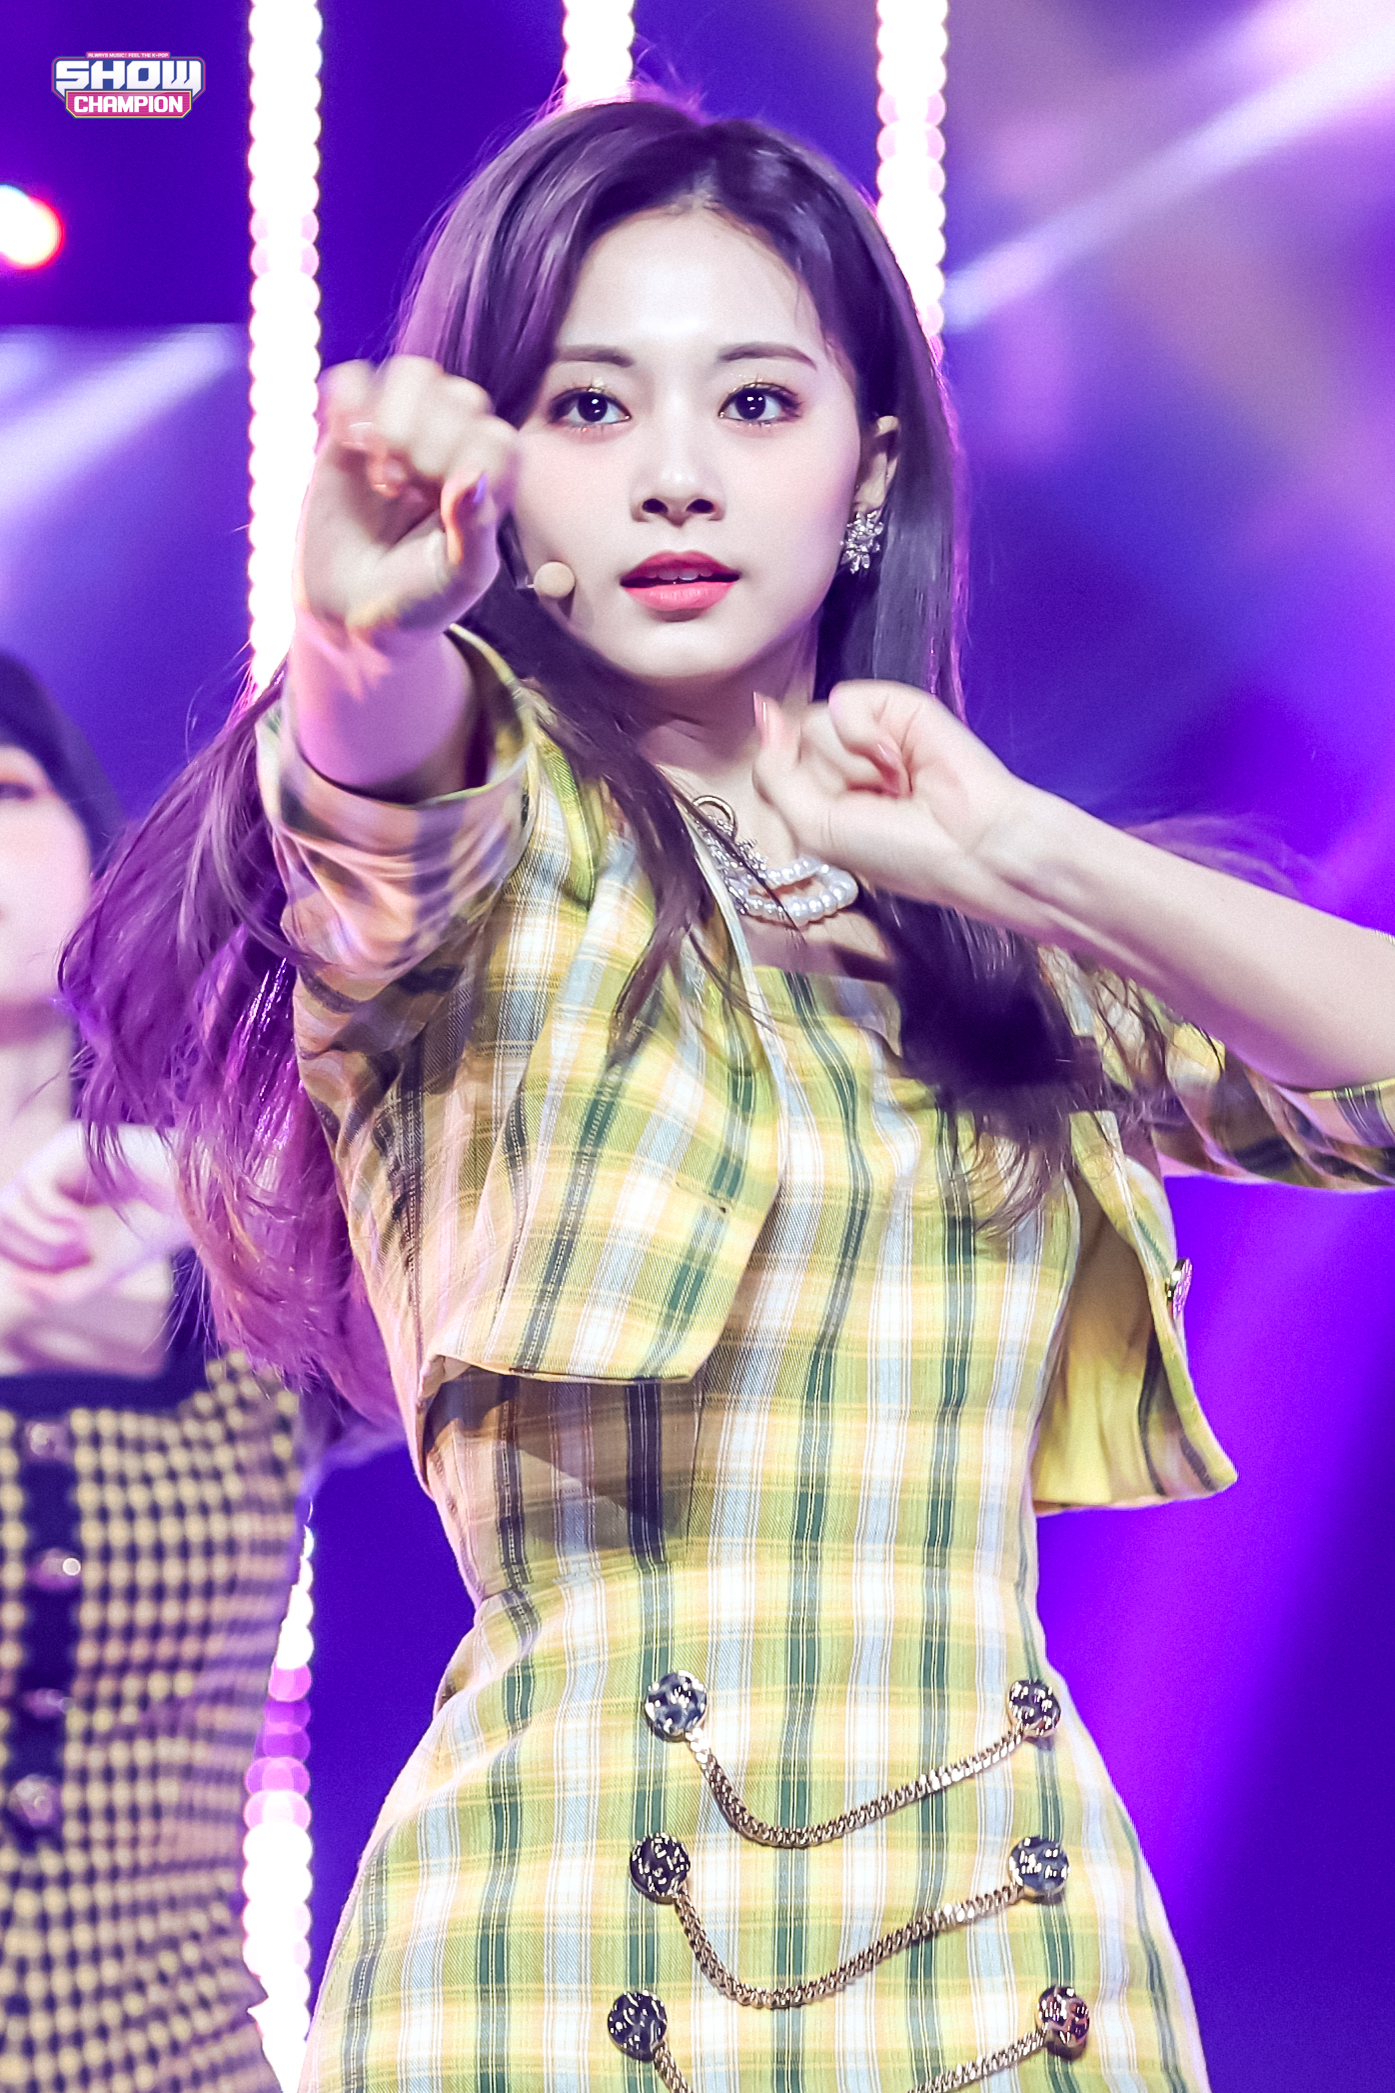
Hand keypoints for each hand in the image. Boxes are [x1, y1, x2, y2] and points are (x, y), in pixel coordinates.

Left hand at [0, 1123, 187, 1294]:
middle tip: (77, 1255)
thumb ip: (55, 1289)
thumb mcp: (100, 1273)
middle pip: (1, 1222)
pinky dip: (52, 1219)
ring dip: (41, 1239)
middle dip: (32, 1253)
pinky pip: (33, 1186)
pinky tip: (82, 1225)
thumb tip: (14, 1280)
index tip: (66, 1270)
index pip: (6, 1237)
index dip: (25, 1263)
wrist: (196, 1201)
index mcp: (52, 1205)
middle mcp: (49, 1177)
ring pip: (7, 1206)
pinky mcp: (71, 1142)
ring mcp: (57, 1157)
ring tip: (81, 1241)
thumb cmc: (151, 1233)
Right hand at [298, 356, 520, 645]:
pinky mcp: (353, 431)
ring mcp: (403, 435)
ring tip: (378, 467)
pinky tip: (345, 441)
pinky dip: (348, 400)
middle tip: (401, 487)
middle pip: (459, 396)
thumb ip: (473, 533)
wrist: (350, 614)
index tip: (439, 500)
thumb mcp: (456, 580)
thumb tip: (469, 479)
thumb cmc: (417, 601)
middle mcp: (454, 451)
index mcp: (491, 483)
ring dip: (392, 415)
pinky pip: (355, 380)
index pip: (496, 435)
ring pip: (414, 375)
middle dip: (428, 440)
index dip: (467, 458)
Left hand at [753, 681, 1045, 929]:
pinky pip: (845, 701)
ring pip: (814, 723)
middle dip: (829, 784)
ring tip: (894, 788)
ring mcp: (868, 729)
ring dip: (852, 767)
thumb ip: (774, 771)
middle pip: (792, 745)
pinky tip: (897, 763)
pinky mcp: (895, 704)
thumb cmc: (899, 851)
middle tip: (875, 807)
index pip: (774, 765)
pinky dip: (865, 737)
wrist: (966, 844)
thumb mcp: (813, 825)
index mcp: (821, 791)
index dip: (795, 788)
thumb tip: (762, 709)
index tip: (833, 817)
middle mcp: (841, 759)